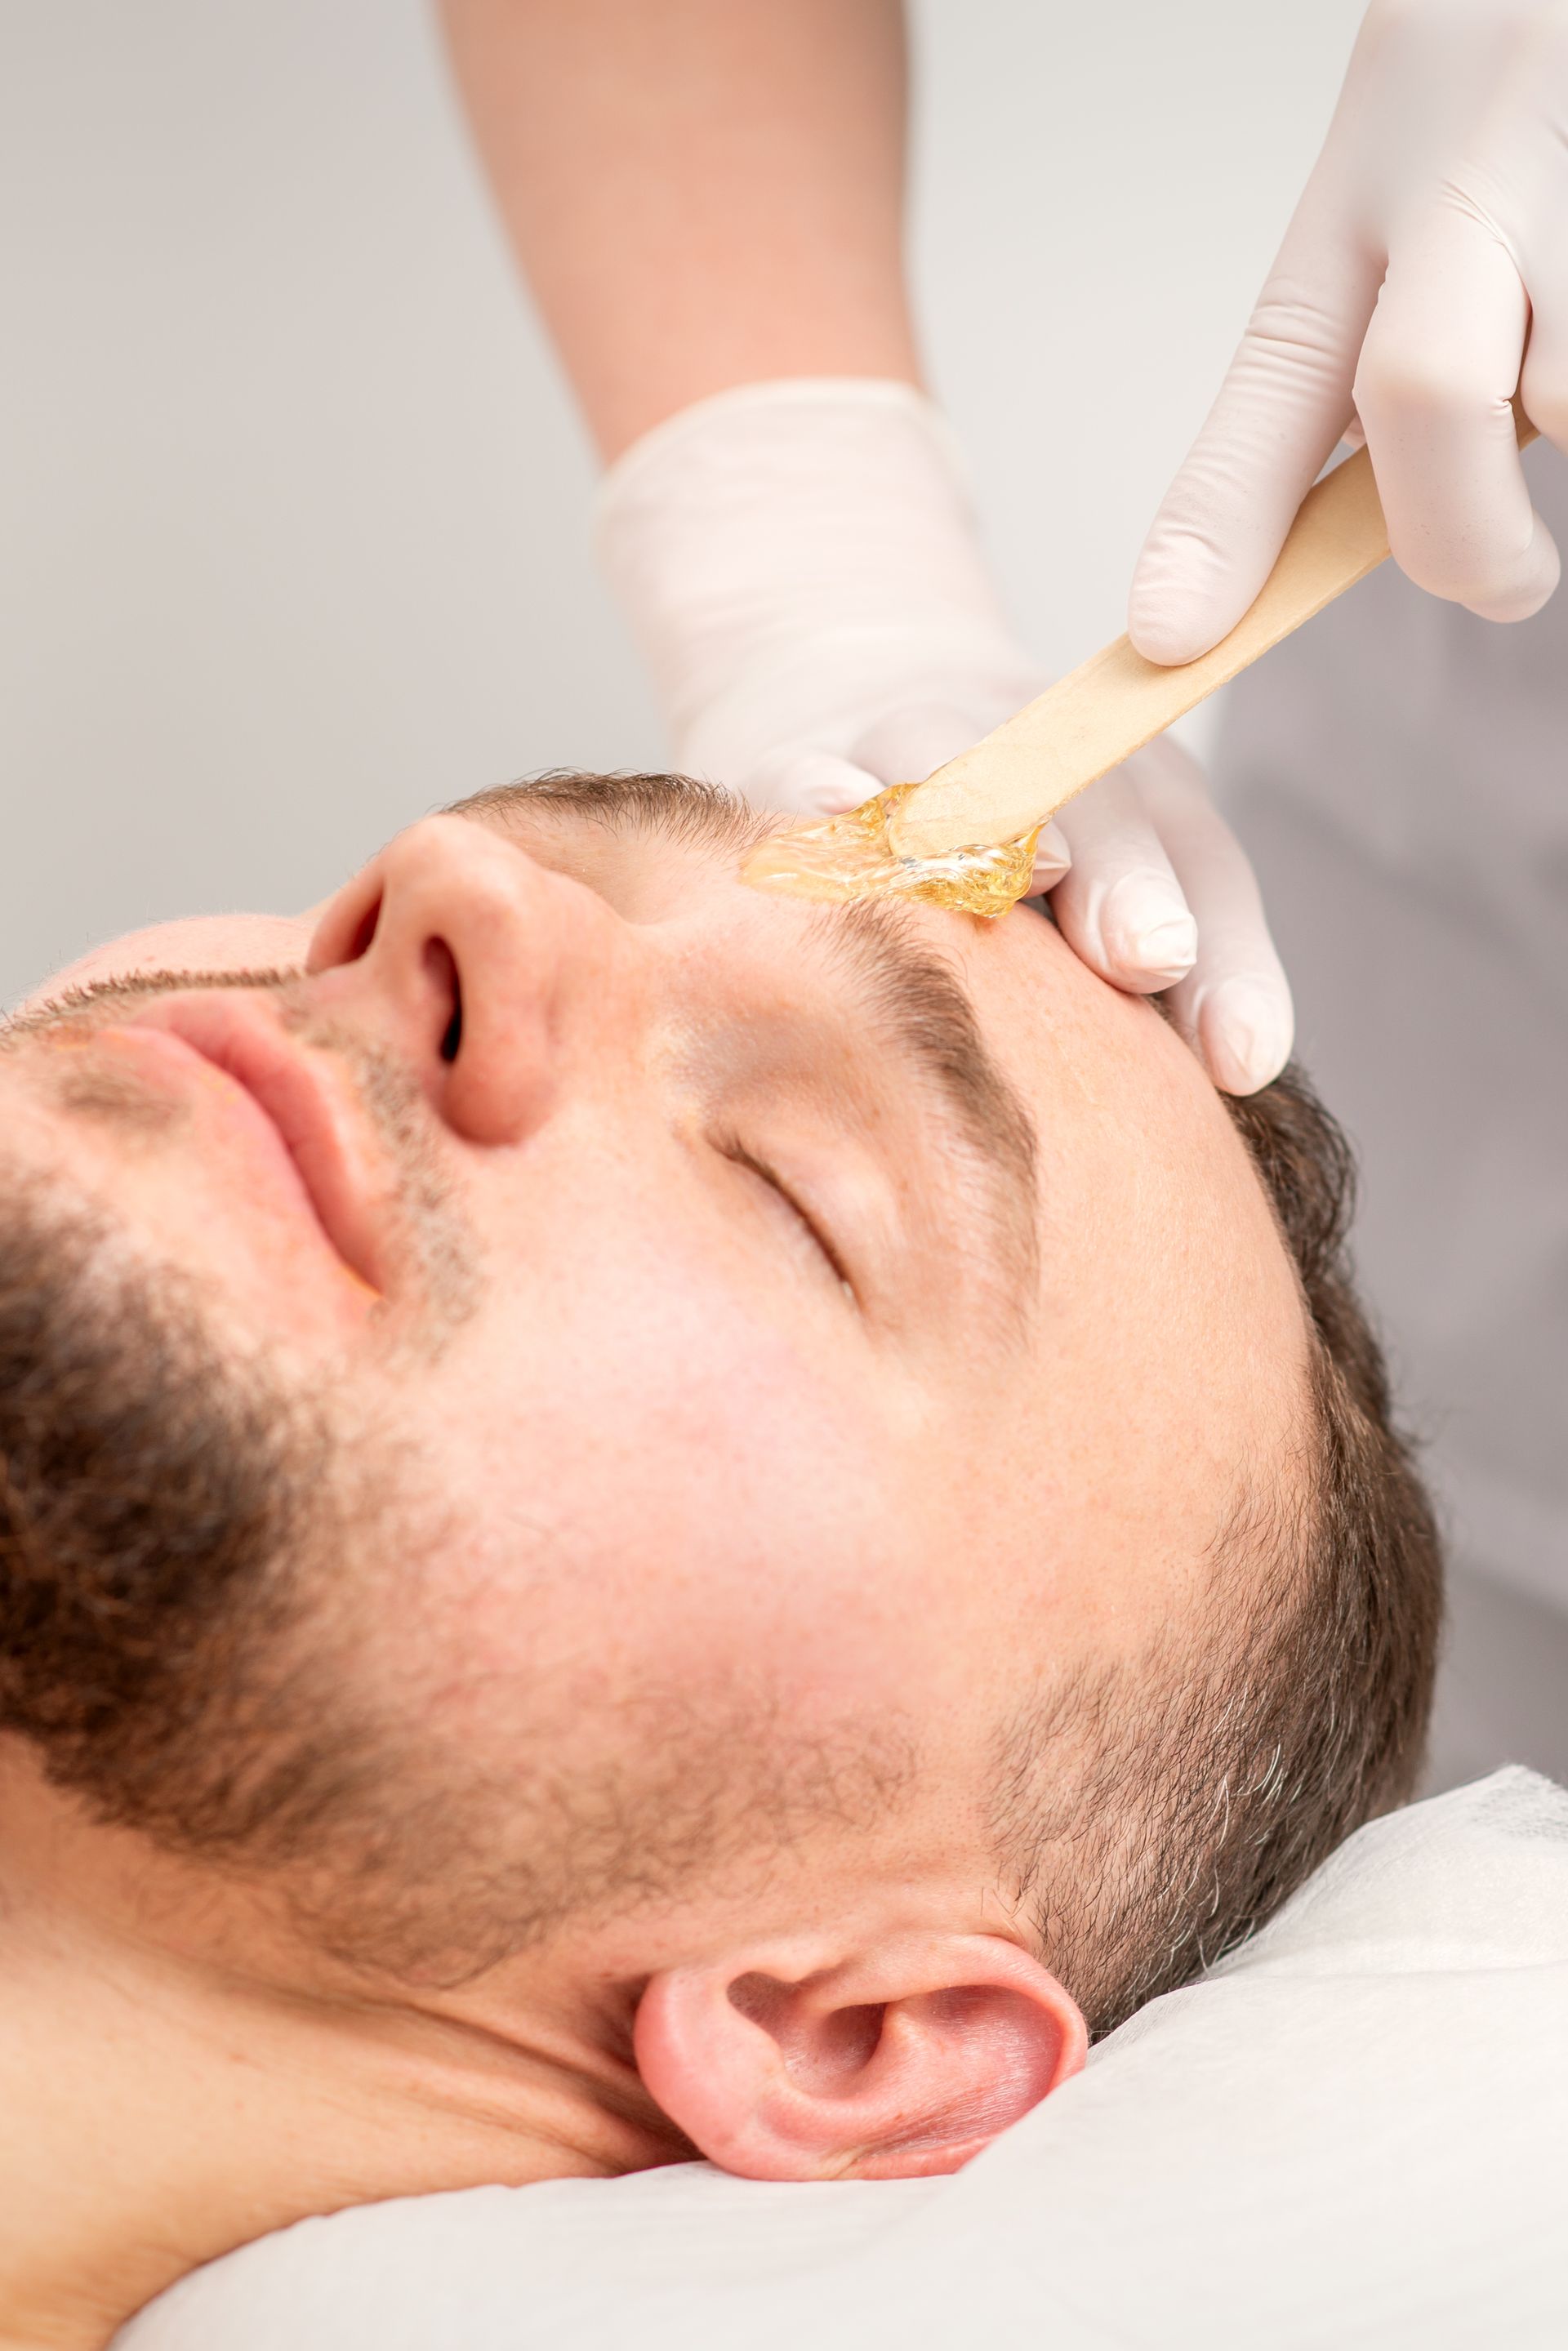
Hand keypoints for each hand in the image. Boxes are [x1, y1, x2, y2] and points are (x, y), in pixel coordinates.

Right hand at [598, 380, 1291, 1093]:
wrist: (842, 668)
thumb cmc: (992, 841)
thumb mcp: (1094, 898)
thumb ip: (1159, 990)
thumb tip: (1234, 1086)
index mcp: (1136, 796)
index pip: (1199, 870)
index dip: (1231, 960)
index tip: (1242, 1057)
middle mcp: (1036, 757)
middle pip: (1097, 805)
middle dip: (1126, 878)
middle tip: (1150, 952)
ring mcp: (912, 745)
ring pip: (955, 766)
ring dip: (987, 819)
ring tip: (1014, 873)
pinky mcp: (797, 751)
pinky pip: (806, 773)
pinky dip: (822, 788)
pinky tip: (838, 807)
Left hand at [1131, 0, 1566, 664]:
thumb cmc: (1539, 62)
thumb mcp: (1434, 149)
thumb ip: (1406, 317)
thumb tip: (1406, 512)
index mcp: (1376, 171)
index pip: (1280, 373)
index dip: (1222, 516)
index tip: (1169, 633)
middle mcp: (1468, 168)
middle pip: (1424, 398)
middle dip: (1461, 534)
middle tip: (1504, 585)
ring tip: (1567, 331)